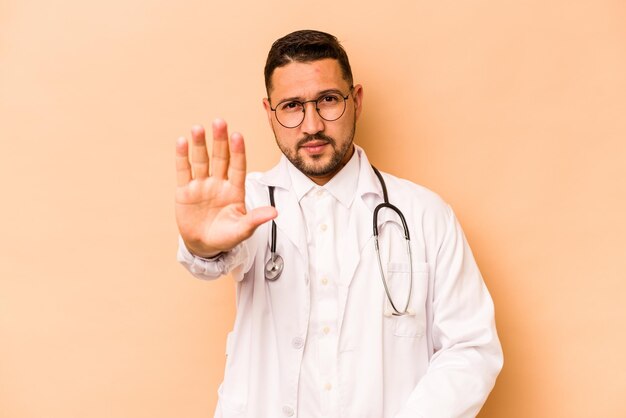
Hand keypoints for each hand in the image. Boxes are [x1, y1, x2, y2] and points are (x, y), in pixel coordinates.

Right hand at [175, 119, 276, 257]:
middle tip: (220, 122)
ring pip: (201, 161)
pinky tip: (182, 141)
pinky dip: (182, 157)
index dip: (238, 152)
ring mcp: (202, 185)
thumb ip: (255, 219)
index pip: (238, 167)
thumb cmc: (226, 237)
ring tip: (198, 128)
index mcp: (235, 190)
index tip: (237, 136)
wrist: (204, 246)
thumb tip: (275, 212)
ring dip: (200, 145)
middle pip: (220, 158)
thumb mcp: (242, 230)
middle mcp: (219, 183)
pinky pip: (184, 171)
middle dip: (220, 141)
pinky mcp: (185, 191)